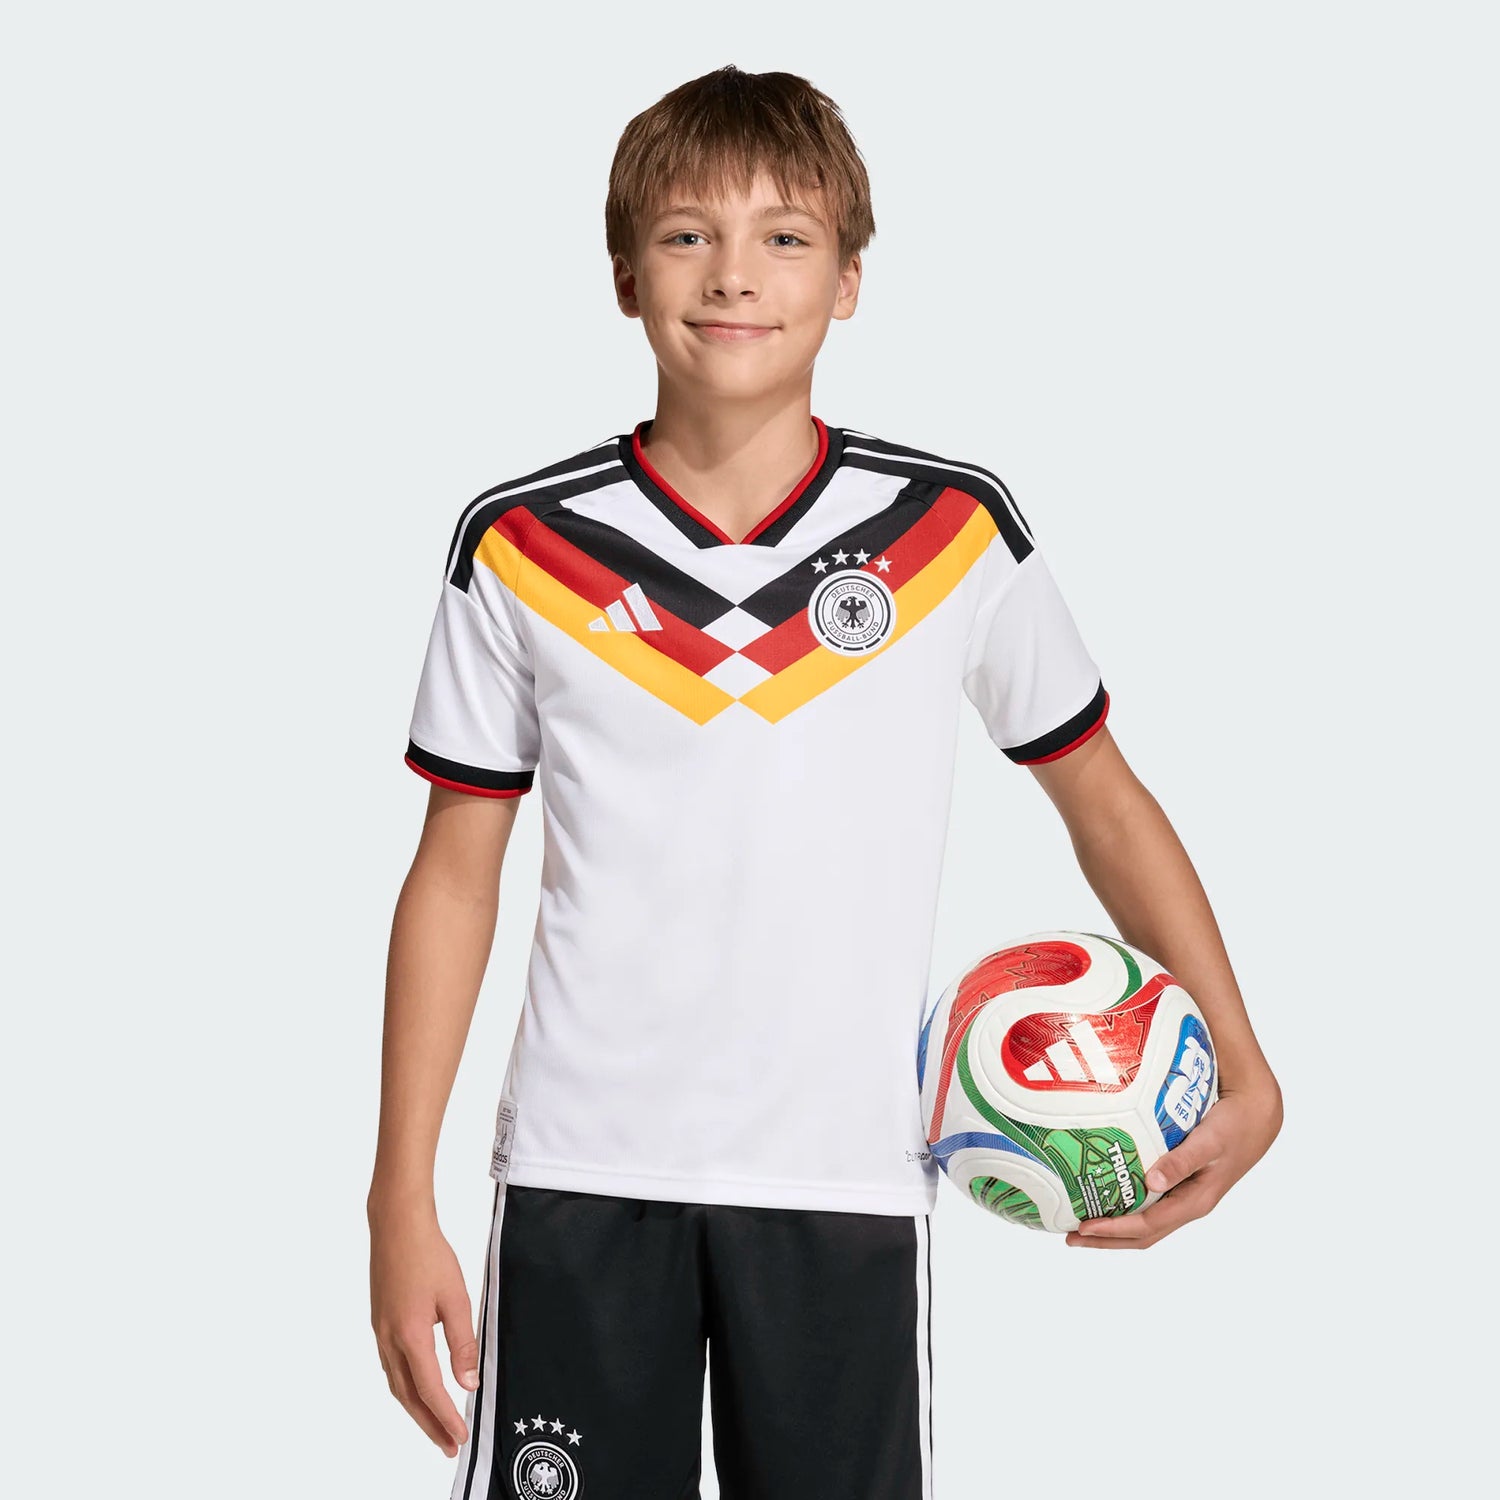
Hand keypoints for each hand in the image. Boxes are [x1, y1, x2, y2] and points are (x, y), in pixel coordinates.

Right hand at [369, 1199, 479, 1455]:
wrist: (397, 1224)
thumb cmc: (428, 1254)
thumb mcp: (456, 1297)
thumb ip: (463, 1342)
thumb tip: (468, 1382)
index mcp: (409, 1336)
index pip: (429, 1390)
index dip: (444, 1418)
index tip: (458, 1439)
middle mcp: (389, 1339)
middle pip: (407, 1396)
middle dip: (428, 1424)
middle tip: (447, 1446)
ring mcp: (380, 1331)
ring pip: (396, 1384)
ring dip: (415, 1408)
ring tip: (435, 1425)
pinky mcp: (380, 1322)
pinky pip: (391, 1366)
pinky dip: (405, 1386)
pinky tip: (417, 1387)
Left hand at [1065, 1072, 1282, 1249]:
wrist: (1257, 1116)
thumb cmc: (1232, 1127)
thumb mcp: (1208, 1142)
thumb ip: (1181, 1161)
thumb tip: (1152, 1182)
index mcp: (1196, 1201)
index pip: (1148, 1225)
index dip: (1115, 1229)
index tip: (1084, 1227)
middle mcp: (1189, 1205)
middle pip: (1144, 1234)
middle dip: (1107, 1239)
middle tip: (1070, 1237)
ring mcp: (1186, 1197)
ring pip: (1146, 1223)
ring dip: (1115, 1229)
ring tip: (1083, 1227)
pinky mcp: (1183, 1185)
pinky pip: (1151, 1206)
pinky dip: (1127, 1209)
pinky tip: (1108, 1198)